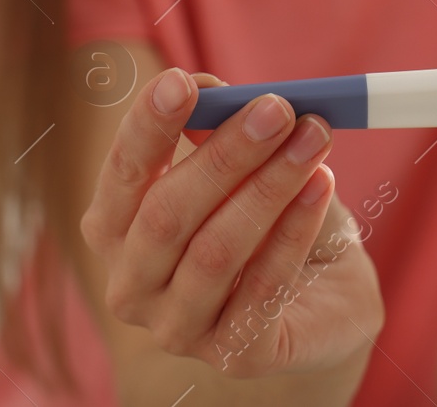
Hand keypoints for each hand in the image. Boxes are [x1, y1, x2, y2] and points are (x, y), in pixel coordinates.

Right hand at [78, 68, 383, 376]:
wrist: (321, 294)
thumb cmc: (267, 216)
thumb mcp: (243, 163)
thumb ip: (218, 123)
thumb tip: (208, 86)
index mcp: (115, 230)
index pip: (122, 174)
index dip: (147, 127)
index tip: (183, 81)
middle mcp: (131, 286)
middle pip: (166, 215)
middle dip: (225, 154)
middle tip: (277, 108)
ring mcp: (177, 328)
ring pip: (215, 252)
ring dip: (269, 187)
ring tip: (313, 138)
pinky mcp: (233, 355)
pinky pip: (262, 289)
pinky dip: (294, 231)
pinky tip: (321, 185)